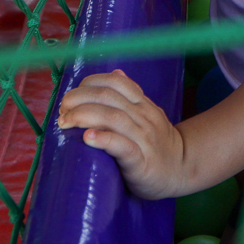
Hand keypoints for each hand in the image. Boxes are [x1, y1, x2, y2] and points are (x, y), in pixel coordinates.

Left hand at [55, 69, 192, 197]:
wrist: (181, 170)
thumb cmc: (157, 144)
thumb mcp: (148, 115)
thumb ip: (131, 96)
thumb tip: (116, 73)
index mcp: (143, 104)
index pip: (116, 82)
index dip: (89, 84)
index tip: (71, 97)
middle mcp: (143, 117)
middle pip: (109, 97)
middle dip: (79, 99)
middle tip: (62, 111)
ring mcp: (144, 138)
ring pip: (113, 118)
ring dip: (84, 116)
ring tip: (65, 122)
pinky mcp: (141, 162)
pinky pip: (123, 146)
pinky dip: (104, 139)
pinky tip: (88, 137)